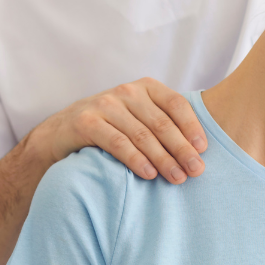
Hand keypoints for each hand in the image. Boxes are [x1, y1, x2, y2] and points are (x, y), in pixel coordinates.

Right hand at [30, 79, 206, 183]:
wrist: (61, 132)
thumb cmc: (111, 126)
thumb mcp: (138, 116)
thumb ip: (164, 123)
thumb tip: (200, 149)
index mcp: (145, 87)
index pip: (176, 104)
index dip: (192, 127)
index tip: (204, 150)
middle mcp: (126, 91)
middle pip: (161, 122)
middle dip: (182, 149)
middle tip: (197, 171)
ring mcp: (105, 104)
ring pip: (142, 135)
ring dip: (163, 158)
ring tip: (177, 177)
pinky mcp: (86, 122)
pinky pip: (117, 143)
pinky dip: (135, 160)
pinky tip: (149, 174)